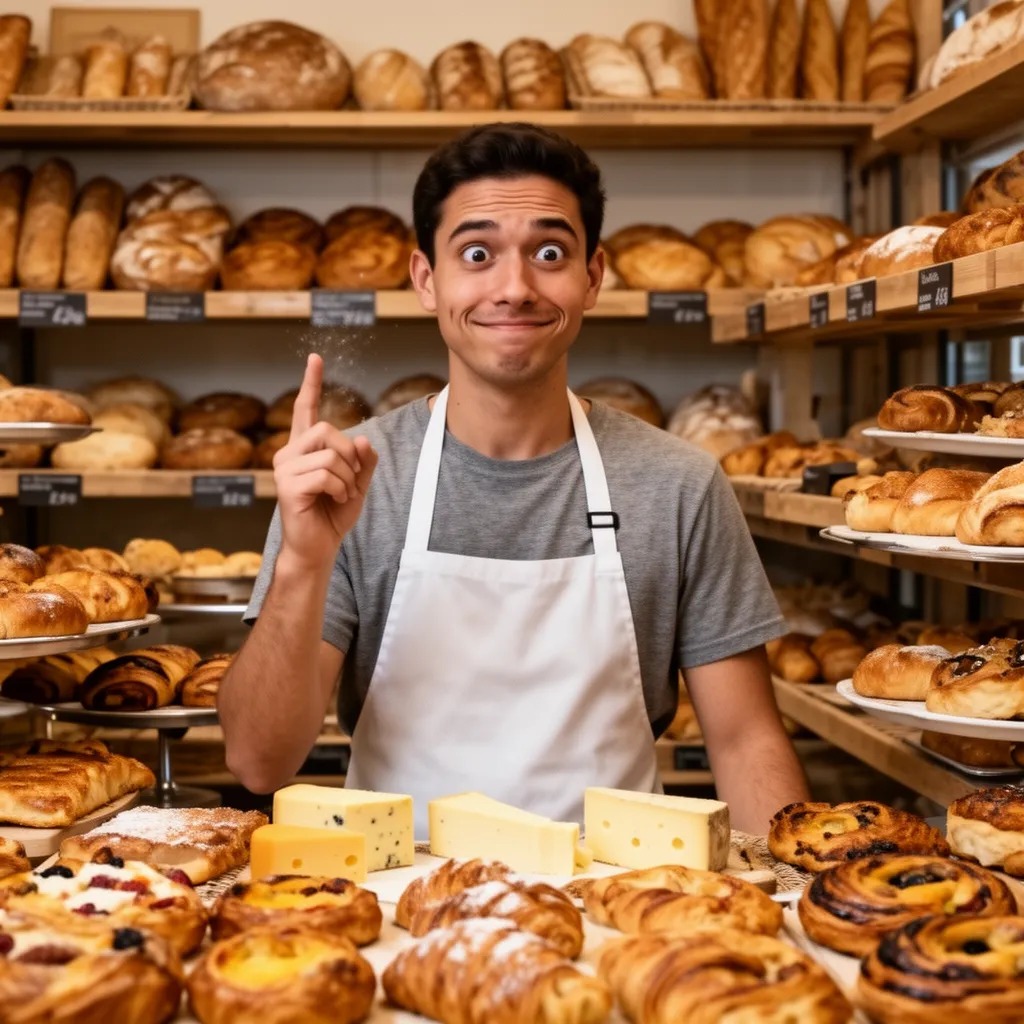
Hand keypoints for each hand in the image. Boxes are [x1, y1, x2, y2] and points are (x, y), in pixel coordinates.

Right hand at [273, 354, 377, 568]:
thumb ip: (363, 461)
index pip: (305, 410)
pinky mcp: (286, 486)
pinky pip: (326, 474)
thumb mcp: (357, 484)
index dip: (311, 384)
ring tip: (341, 495)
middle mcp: (289, 453)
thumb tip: (363, 440)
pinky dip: (341, 489)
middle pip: (328, 430)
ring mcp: (284, 469)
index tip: (315, 358)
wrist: (317, 548)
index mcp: (304, 449)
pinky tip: (334, 501)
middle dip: (350, 455)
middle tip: (350, 481)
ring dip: (348, 478)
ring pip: (330, 454)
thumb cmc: (332, 515)